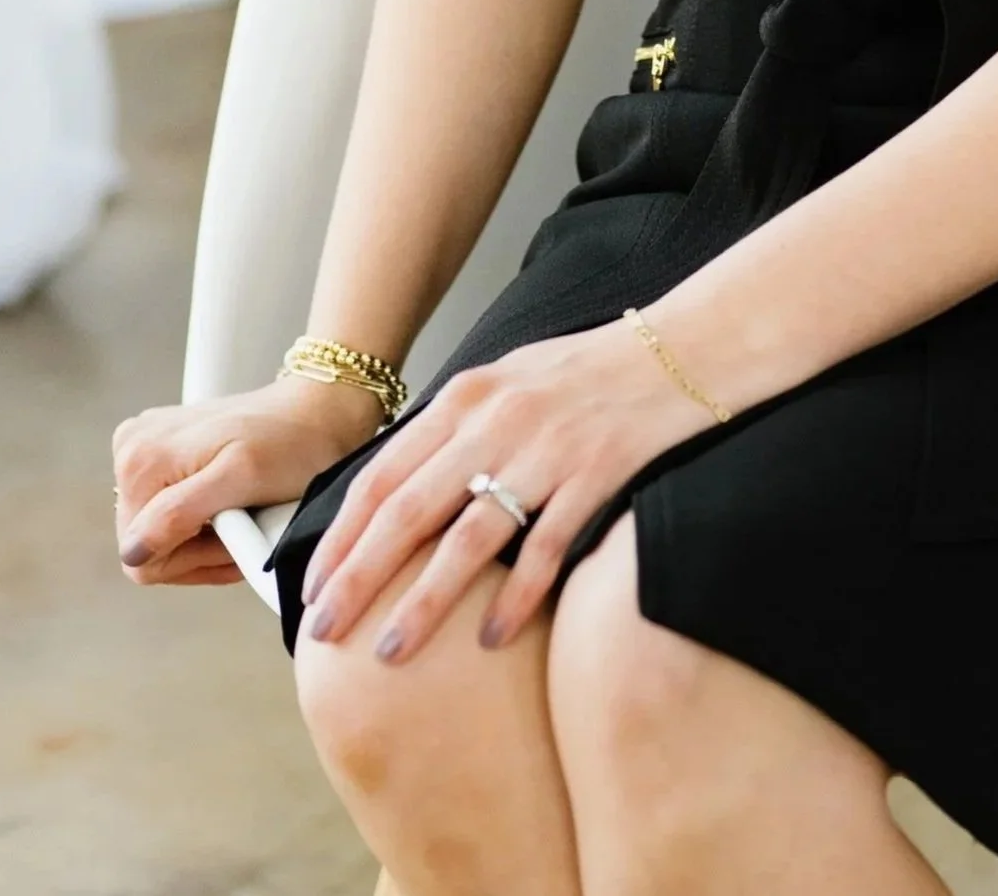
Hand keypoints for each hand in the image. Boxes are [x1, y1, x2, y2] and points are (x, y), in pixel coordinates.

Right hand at [112, 372, 386, 585]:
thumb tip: (131, 552)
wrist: (318, 409)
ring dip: (206, 541)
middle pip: (148, 550)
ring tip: (247, 517)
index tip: (238, 537)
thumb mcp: (240, 478)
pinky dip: (206, 523)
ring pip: (160, 537)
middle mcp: (130, 450)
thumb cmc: (292, 442)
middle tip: (247, 530)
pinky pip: (170, 516)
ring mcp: (145, 450)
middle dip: (200, 552)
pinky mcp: (163, 455)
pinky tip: (236, 508)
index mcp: (139, 459)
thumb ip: (178, 514)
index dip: (194, 561)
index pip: (140, 559)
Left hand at [297, 313, 715, 660]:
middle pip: (409, 511)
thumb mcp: (509, 379)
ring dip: (424, 601)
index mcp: (468, 396)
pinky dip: (515, 596)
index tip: (314, 586)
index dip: (342, 535)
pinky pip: (545, 547)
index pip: (383, 475)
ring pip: (468, 538)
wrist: (683, 347)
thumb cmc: (590, 370)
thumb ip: (457, 427)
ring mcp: (547, 449)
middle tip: (324, 633)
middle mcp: (498, 420)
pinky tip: (490, 636)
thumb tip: (399, 489)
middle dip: (360, 577)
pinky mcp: (595, 474)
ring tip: (390, 651)